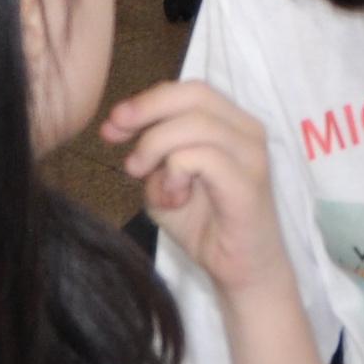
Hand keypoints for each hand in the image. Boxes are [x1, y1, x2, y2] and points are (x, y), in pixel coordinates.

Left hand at [98, 81, 289, 302]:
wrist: (240, 272)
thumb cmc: (206, 225)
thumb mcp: (165, 184)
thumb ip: (150, 157)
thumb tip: (117, 129)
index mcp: (231, 123)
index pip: (189, 91)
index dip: (147, 100)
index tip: (111, 124)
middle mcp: (247, 130)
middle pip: (194, 93)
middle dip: (147, 109)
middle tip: (115, 134)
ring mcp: (251, 155)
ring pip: (195, 124)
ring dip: (156, 146)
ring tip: (143, 176)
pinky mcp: (248, 183)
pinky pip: (203, 158)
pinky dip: (175, 172)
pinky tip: (174, 196)